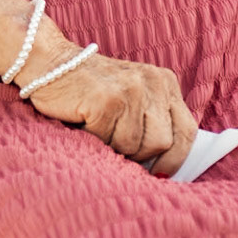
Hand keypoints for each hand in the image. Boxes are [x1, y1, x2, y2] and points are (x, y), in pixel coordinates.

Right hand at [23, 40, 197, 177]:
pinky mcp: (106, 101)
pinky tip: (85, 122)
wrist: (50, 64)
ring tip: (99, 128)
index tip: (161, 173)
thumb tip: (167, 168)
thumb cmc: (91, 90)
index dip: (176, 158)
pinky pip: (108, 142)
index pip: (187, 131)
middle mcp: (153, 83)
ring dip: (114, 147)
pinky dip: (95, 140)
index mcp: (165, 83)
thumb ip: (154, 121)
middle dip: (141, 156)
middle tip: (118, 147)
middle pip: (163, 143)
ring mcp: (130, 90)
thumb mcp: (133, 97)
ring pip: (134, 146)